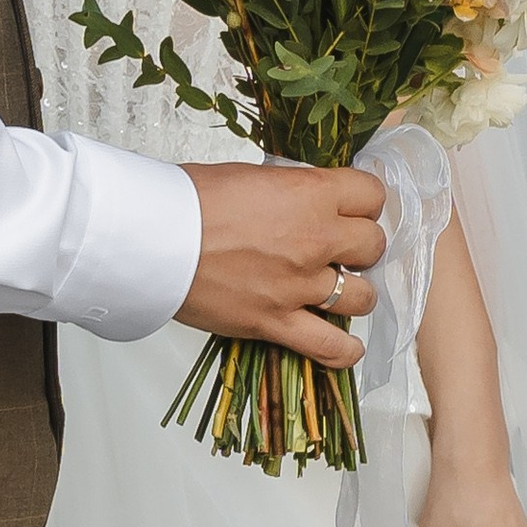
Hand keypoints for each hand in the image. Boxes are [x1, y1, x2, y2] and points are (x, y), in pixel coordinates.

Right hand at [179, 162, 384, 367]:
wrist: (153, 237)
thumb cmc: (189, 199)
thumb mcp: (249, 176)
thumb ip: (288, 191)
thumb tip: (302, 202)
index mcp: (310, 195)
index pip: (372, 195)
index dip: (363, 202)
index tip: (350, 209)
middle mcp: (315, 240)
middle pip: (373, 245)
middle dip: (359, 246)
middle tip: (339, 248)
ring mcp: (298, 285)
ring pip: (363, 297)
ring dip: (353, 292)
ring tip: (336, 289)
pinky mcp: (276, 322)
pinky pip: (331, 347)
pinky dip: (344, 350)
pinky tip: (346, 344)